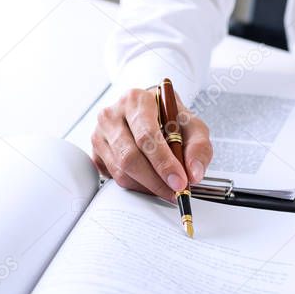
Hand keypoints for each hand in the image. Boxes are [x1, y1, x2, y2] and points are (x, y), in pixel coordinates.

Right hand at [90, 87, 211, 200]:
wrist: (151, 113)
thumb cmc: (171, 118)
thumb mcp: (193, 126)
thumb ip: (198, 148)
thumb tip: (194, 174)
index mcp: (136, 100)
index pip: (146, 136)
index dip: (163, 162)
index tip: (180, 182)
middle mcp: (112, 114)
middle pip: (130, 157)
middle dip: (156, 181)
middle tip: (175, 192)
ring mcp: (99, 134)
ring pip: (121, 171)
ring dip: (148, 186)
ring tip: (167, 188)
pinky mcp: (96, 152)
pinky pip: (114, 178)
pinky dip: (136, 186)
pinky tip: (151, 182)